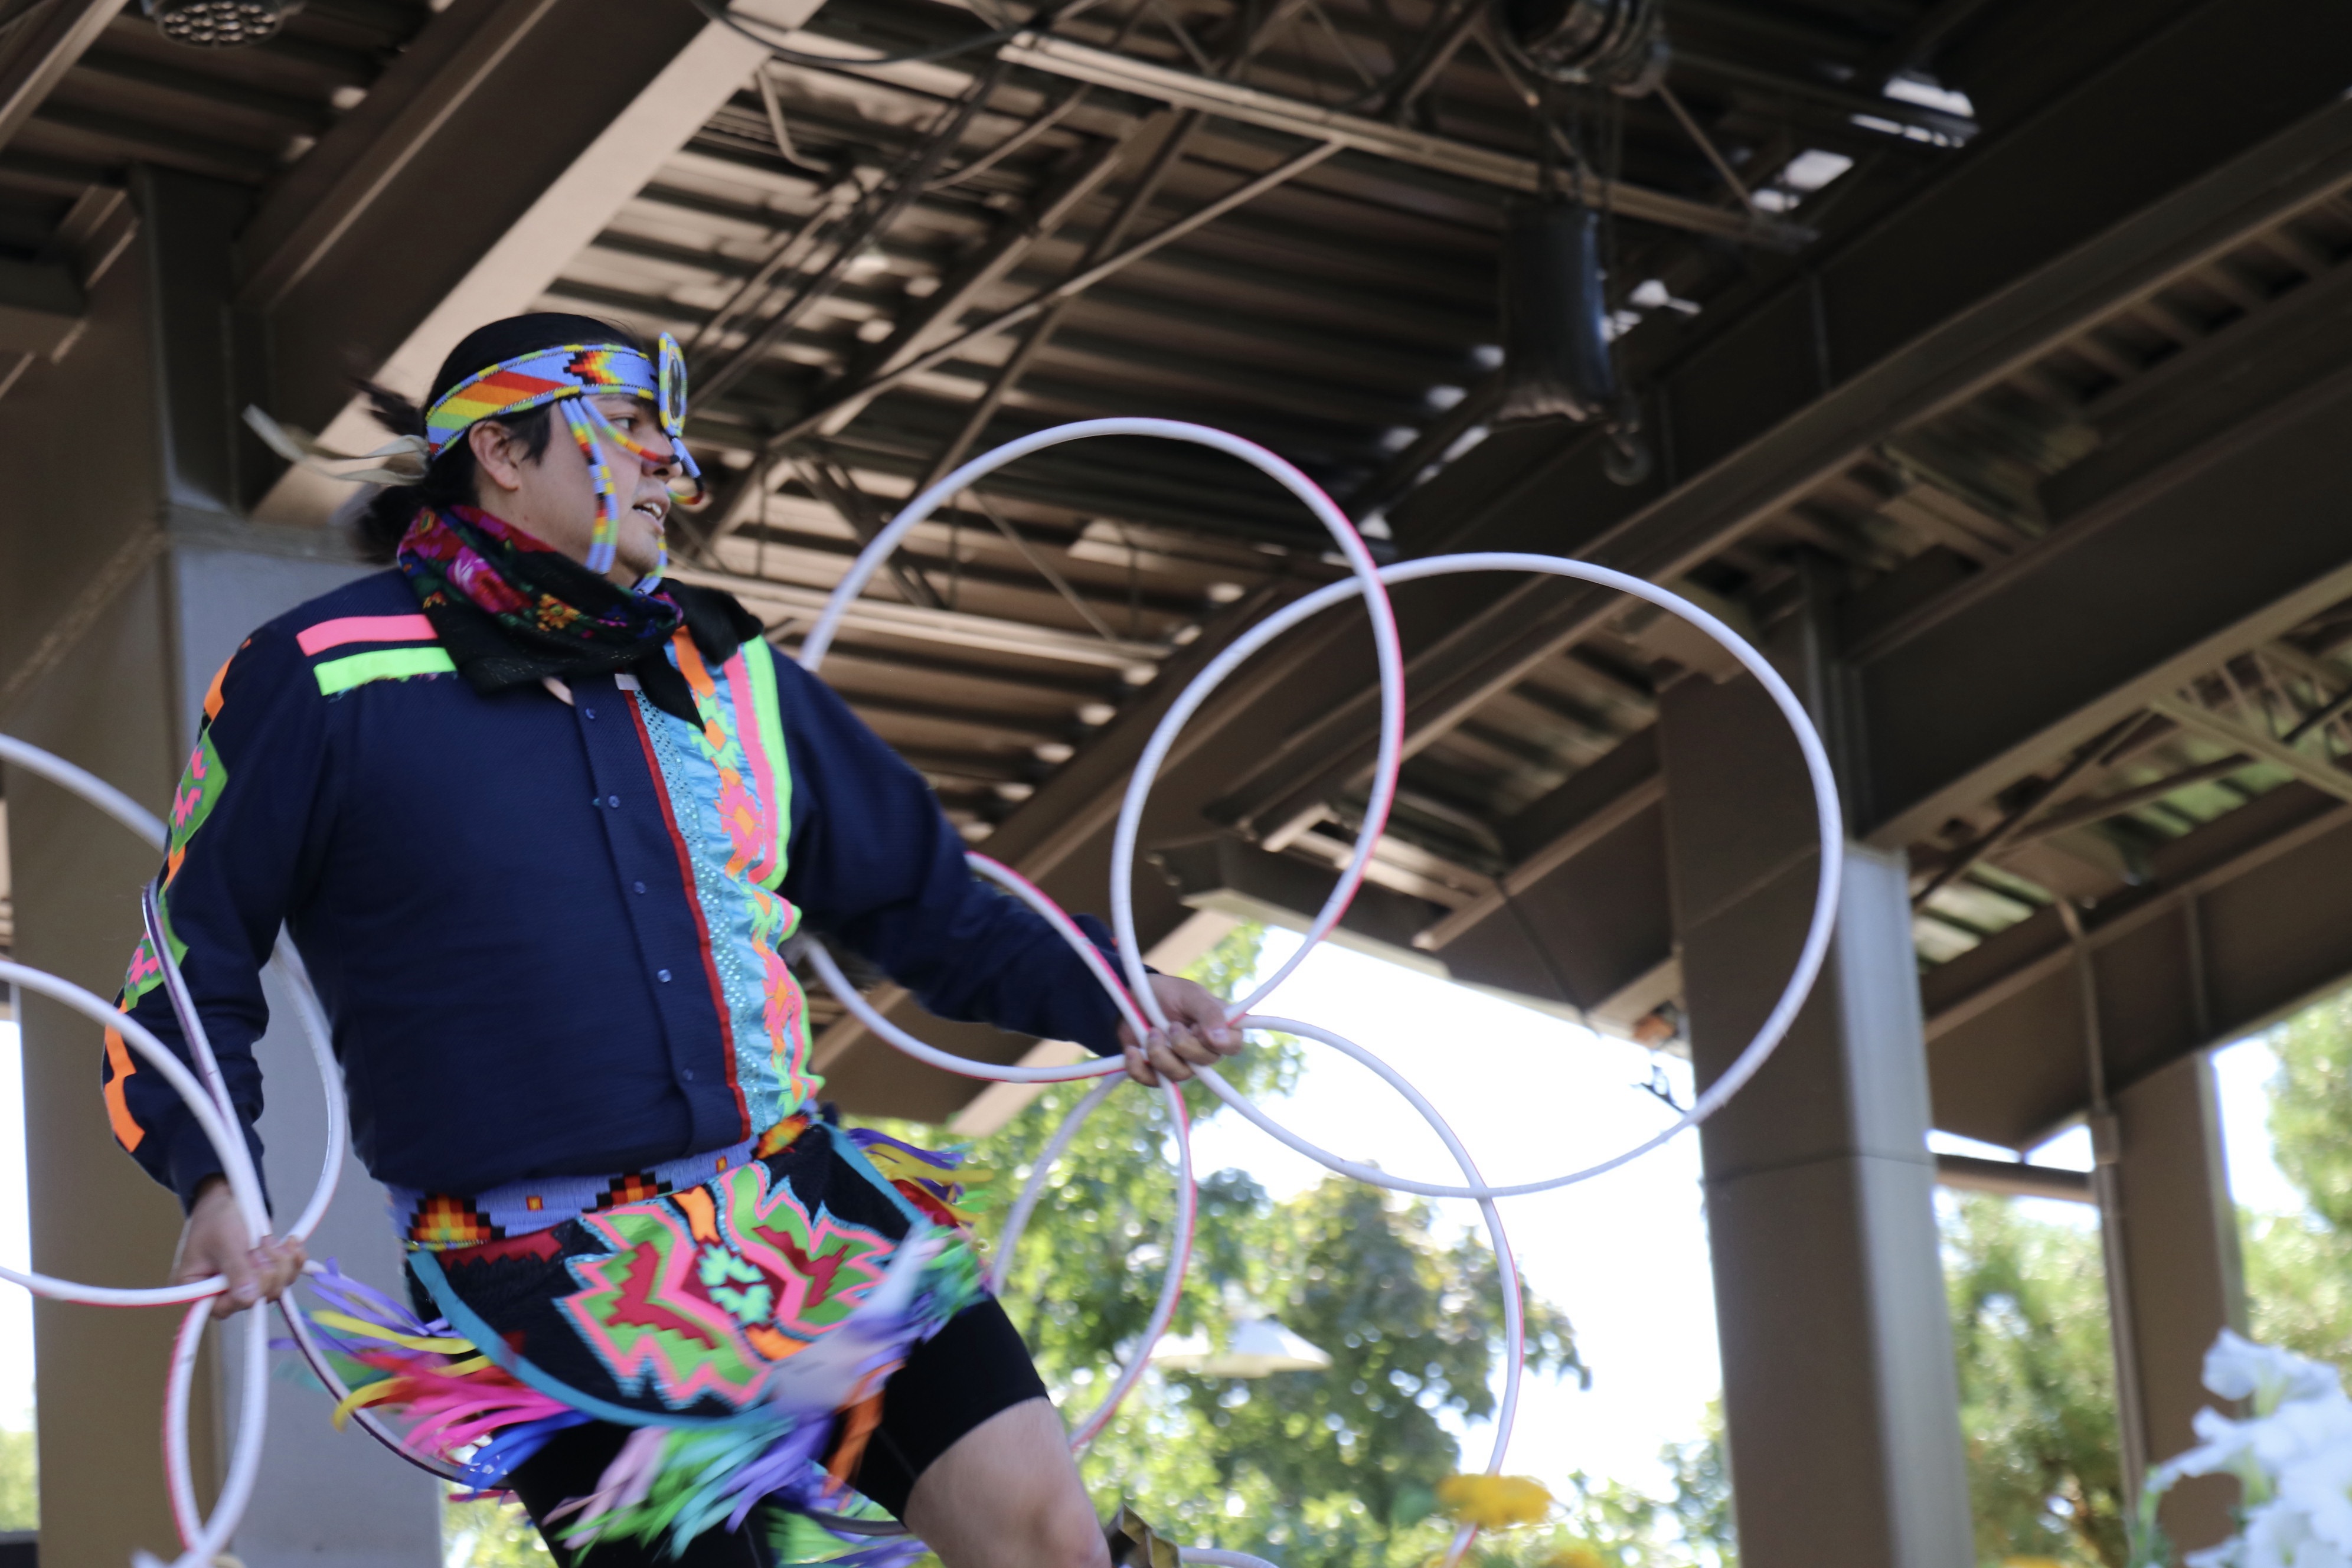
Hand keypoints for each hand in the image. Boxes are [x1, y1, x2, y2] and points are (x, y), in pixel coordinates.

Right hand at [173, 1176, 304, 1319]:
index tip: (253, 1262)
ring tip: (269, 1240)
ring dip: (282, 1263)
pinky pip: (288, 1276)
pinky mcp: (265, 1274)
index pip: (223, 1308)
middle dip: (267, 1271)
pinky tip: (291, 1244)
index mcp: (198, 1290)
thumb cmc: (216, 1218)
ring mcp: (246, 1284)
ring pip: (276, 1288)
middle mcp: (222, 1293)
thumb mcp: (225, 1242)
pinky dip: (294, 1260)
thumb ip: (236, 1270)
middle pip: (256, 1299)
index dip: (244, 1293)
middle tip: (260, 1246)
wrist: (230, 1199)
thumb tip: (248, 1299)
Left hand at [1117, 974, 1246, 1086]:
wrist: (1132, 998)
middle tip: (1171, 1026)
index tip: (1199, 1029)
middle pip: (1207, 1062)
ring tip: (1150, 1033)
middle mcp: (1203, 1049)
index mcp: (1218, 1028)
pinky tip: (1132, 1050)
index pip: (1234, 1045)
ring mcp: (1181, 1062)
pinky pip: (1152, 1080)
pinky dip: (1138, 1066)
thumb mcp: (1189, 995)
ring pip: (1179, 1074)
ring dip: (1160, 1053)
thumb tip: (1221, 1039)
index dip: (1220, 1043)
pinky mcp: (1157, 1072)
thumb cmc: (1167, 993)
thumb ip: (1209, 1013)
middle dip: (1184, 1045)